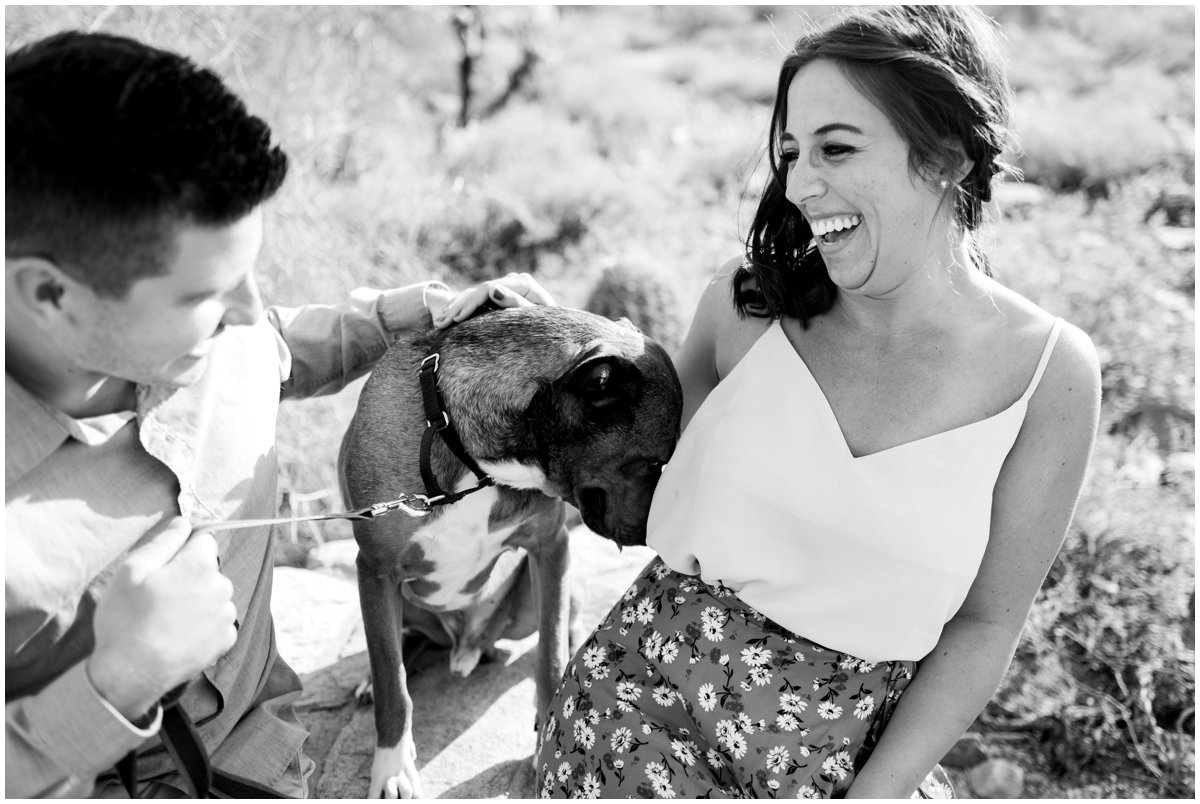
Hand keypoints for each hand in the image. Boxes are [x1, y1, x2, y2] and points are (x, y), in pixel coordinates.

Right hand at [86, 517, 237, 721]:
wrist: (130, 674)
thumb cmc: (126, 619)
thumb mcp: (133, 571)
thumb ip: (163, 542)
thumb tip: (183, 522)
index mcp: (200, 565)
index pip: (204, 541)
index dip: (184, 550)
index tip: (165, 567)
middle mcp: (221, 586)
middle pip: (209, 570)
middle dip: (190, 577)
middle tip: (160, 597)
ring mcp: (226, 615)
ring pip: (214, 596)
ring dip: (198, 601)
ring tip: (167, 620)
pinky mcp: (226, 640)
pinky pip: (217, 622)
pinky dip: (203, 625)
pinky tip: (179, 635)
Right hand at [432, 272, 555, 328]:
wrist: (558, 335)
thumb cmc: (549, 329)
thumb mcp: (533, 319)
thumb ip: (516, 304)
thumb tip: (493, 288)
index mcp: (524, 283)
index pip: (490, 287)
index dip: (471, 302)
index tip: (456, 318)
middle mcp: (514, 280)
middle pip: (480, 289)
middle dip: (460, 306)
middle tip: (442, 322)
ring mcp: (507, 286)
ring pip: (476, 293)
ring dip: (456, 307)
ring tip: (439, 323)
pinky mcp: (501, 295)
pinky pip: (477, 299)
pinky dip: (462, 308)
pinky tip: (446, 318)